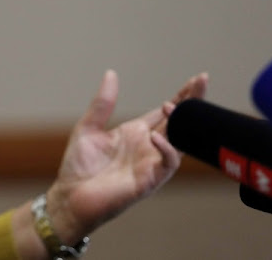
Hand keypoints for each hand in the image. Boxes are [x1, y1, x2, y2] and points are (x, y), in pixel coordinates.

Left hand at [46, 71, 207, 243]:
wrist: (69, 197)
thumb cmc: (79, 166)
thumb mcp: (88, 128)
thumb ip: (102, 104)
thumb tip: (111, 74)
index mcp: (136, 132)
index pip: (166, 112)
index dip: (182, 96)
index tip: (197, 78)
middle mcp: (148, 147)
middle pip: (178, 122)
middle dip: (192, 103)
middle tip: (202, 81)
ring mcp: (150, 164)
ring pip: (179, 141)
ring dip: (181, 124)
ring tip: (174, 105)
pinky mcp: (148, 181)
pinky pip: (167, 164)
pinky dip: (166, 150)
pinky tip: (155, 137)